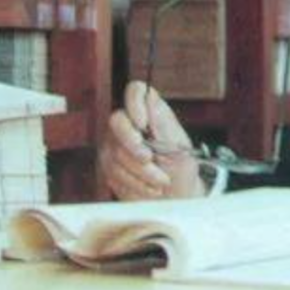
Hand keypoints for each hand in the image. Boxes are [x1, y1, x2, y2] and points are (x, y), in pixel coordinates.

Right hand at [98, 81, 205, 199]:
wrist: (176, 198)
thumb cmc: (181, 169)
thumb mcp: (181, 147)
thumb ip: (163, 124)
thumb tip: (150, 99)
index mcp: (151, 112)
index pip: (136, 91)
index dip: (135, 103)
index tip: (143, 124)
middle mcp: (129, 125)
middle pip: (117, 121)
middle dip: (133, 145)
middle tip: (150, 159)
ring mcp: (115, 145)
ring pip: (115, 152)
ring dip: (140, 171)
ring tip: (161, 180)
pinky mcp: (108, 166)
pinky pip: (113, 173)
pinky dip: (134, 183)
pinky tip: (150, 188)